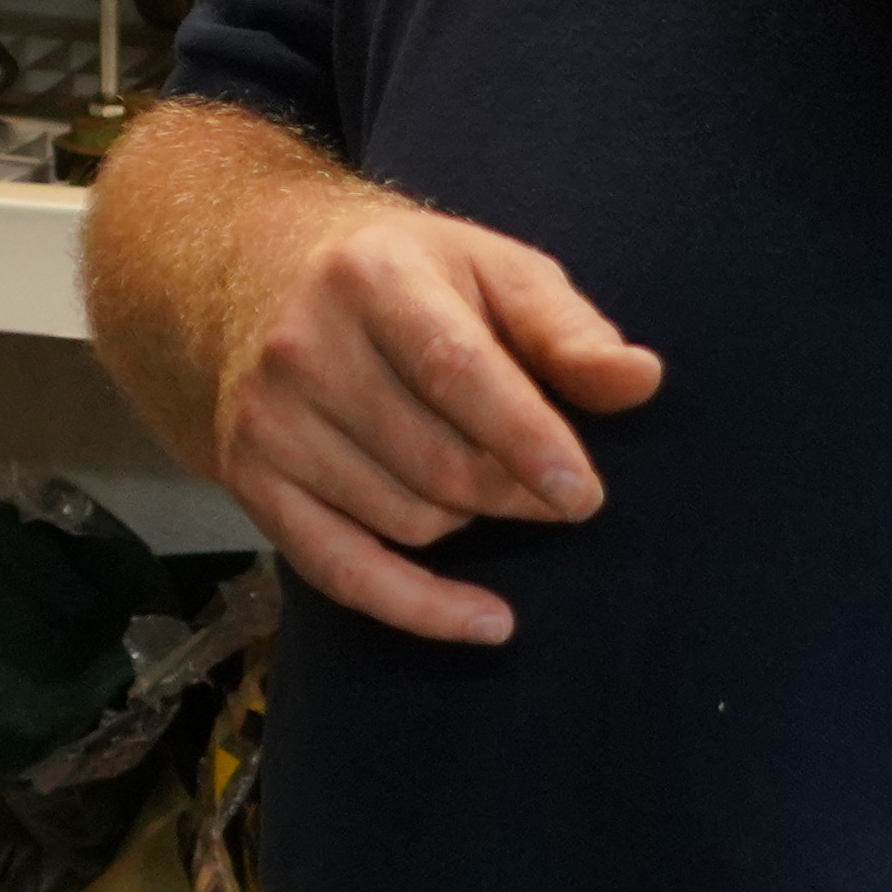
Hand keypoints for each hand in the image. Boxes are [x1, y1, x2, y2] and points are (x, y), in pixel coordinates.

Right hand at [209, 184, 663, 644]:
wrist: (256, 277)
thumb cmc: (406, 277)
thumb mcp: (492, 270)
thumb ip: (568, 329)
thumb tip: (640, 380)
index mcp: (374, 277)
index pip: (456, 372)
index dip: (527, 441)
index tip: (583, 495)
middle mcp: (306, 348)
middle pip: (439, 463)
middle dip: (516, 491)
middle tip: (557, 488)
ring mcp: (271, 420)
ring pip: (407, 519)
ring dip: (468, 519)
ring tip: (483, 481)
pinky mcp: (251, 478)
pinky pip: (342, 571)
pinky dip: (419, 608)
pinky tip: (488, 621)